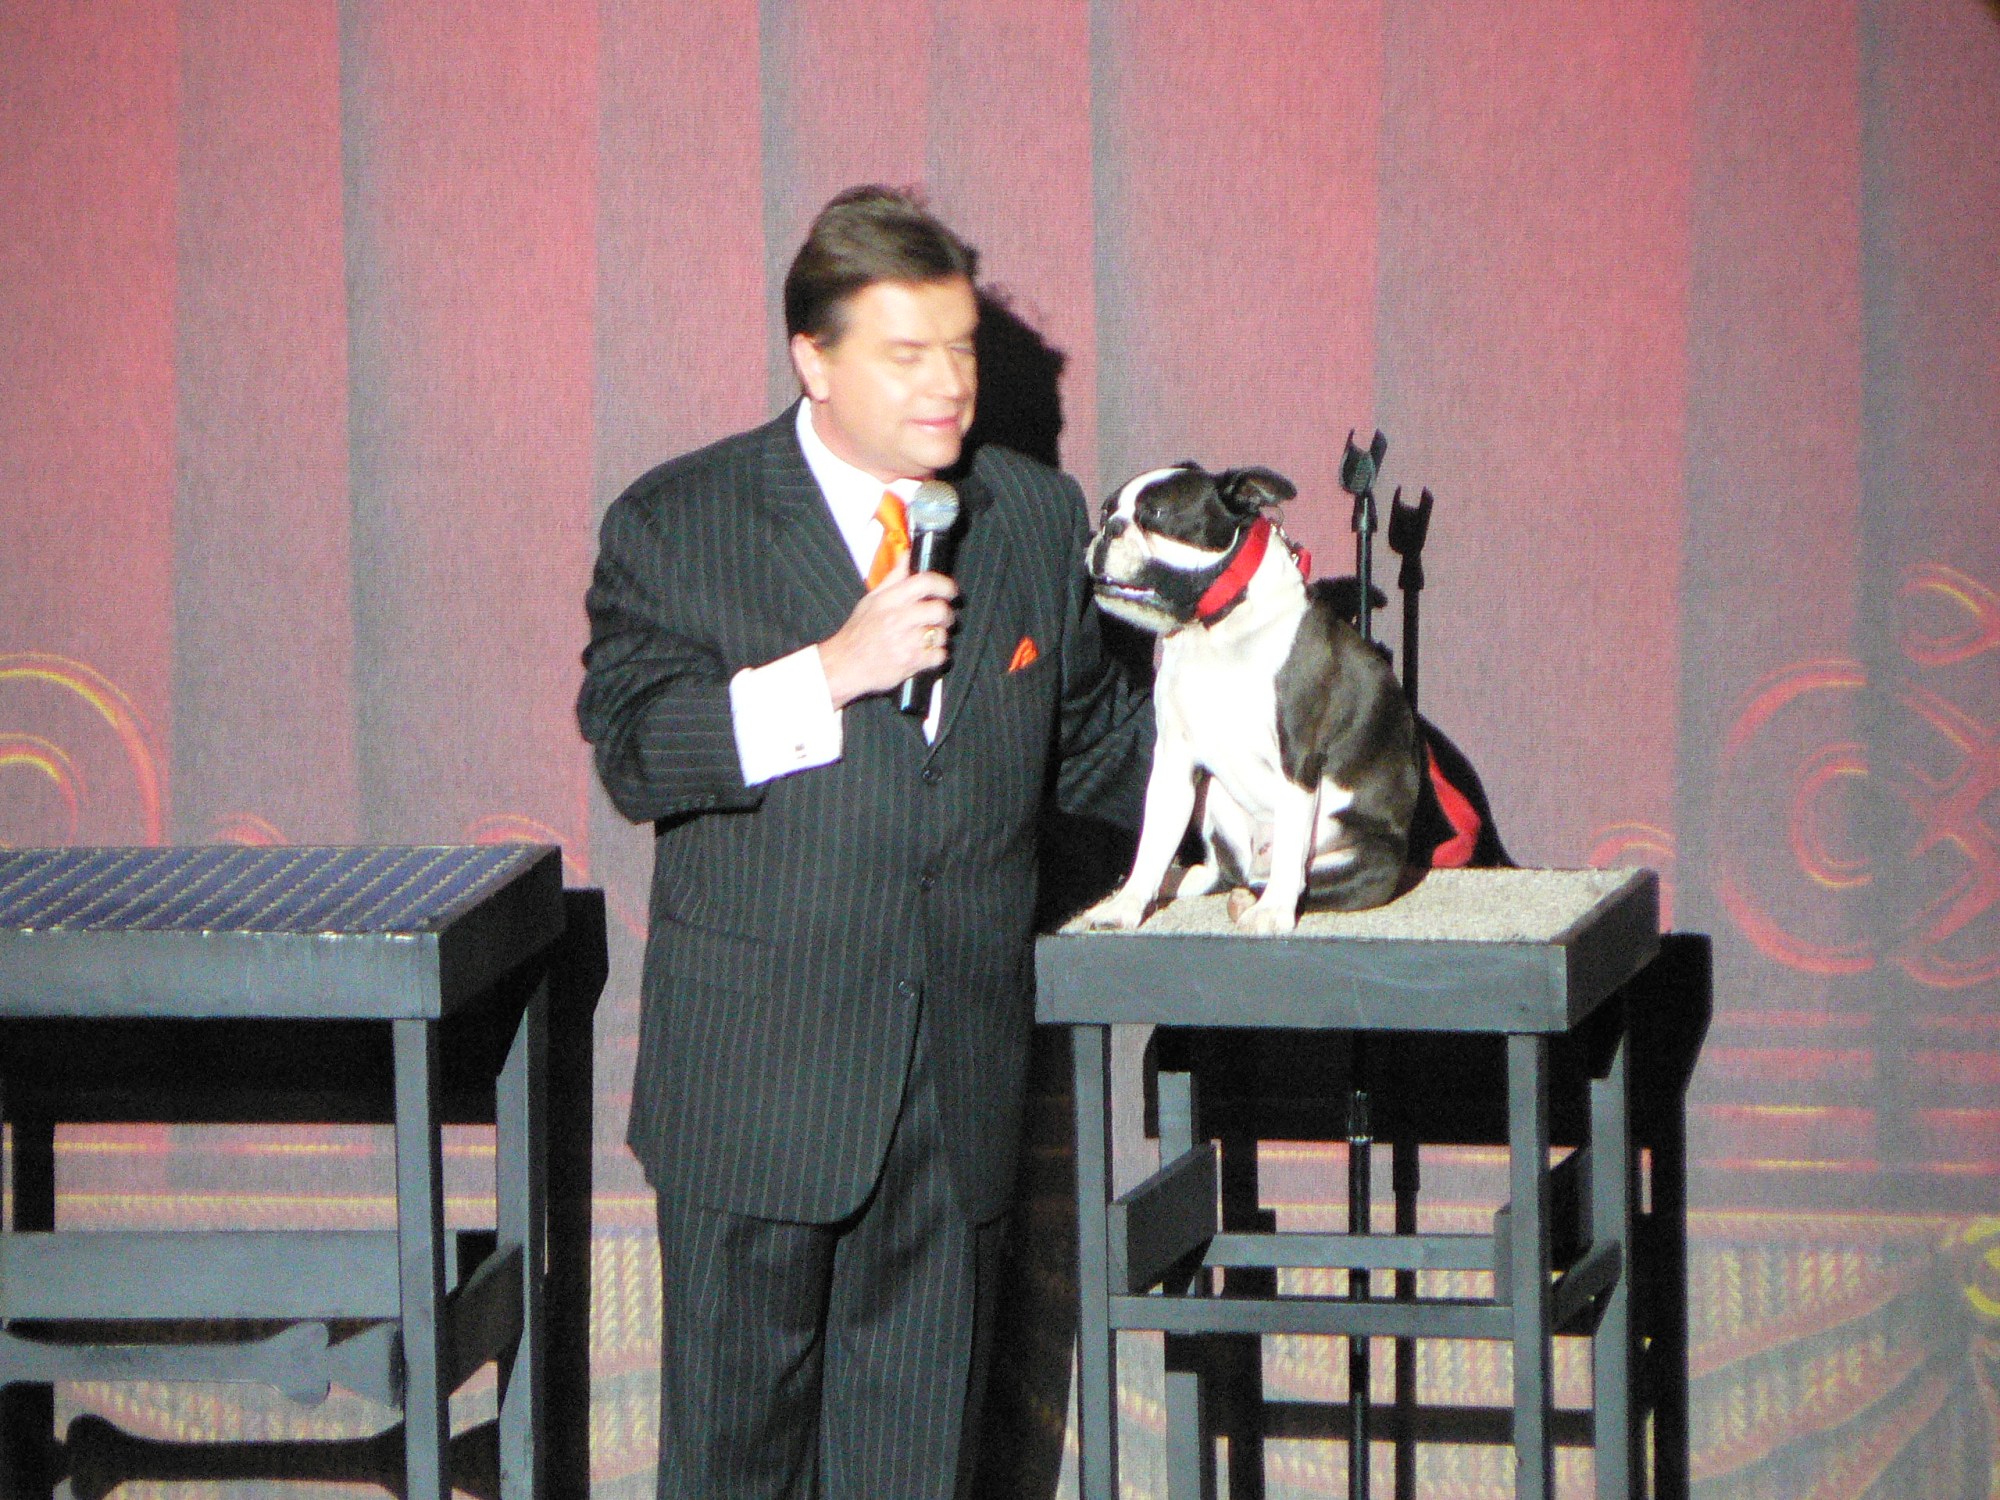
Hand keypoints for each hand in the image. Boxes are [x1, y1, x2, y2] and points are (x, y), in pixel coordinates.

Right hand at [818, 556, 959, 707]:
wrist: (845, 664)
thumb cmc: (858, 632)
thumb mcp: (871, 600)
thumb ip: (893, 578)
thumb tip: (907, 556)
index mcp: (889, 600)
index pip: (925, 582)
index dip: (944, 584)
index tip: (950, 590)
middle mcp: (898, 619)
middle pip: (939, 609)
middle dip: (947, 614)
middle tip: (942, 618)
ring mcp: (905, 641)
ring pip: (941, 634)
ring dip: (940, 637)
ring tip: (927, 638)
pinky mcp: (910, 662)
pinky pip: (939, 655)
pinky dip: (937, 655)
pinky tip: (926, 653)